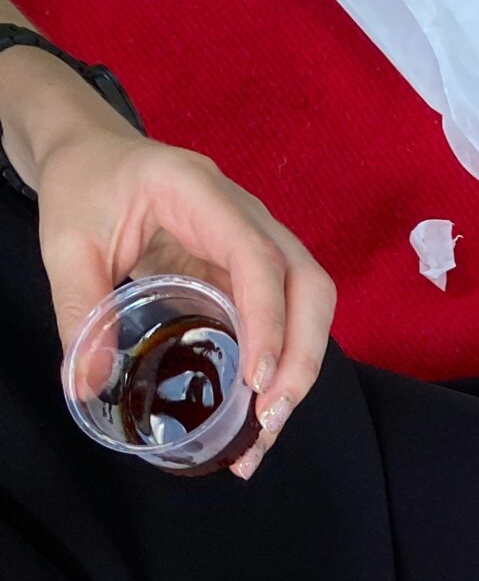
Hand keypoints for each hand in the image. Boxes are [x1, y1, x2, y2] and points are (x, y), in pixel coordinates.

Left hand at [8, 56, 334, 477]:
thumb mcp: (66, 243)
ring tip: (268, 423)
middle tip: (270, 415)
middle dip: (302, 356)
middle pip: (308, 285)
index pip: (257, 258)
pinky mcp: (252, 273)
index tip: (256, 381)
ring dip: (301, 367)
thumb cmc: (83, 186)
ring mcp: (257, 242)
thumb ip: (79, 308)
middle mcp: (245, 215)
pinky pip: (287, 318)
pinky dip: (283, 365)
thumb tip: (87, 386)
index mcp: (199, 193)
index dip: (267, 322)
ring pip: (310, 304)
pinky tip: (259, 408)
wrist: (94, 156)